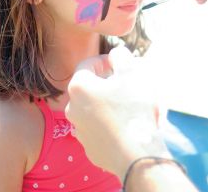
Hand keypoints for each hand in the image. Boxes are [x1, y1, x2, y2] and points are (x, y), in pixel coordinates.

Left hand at [65, 47, 168, 179]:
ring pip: (96, 108)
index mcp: (79, 86)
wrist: (138, 157)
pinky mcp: (89, 147)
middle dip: (111, 83)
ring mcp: (79, 129)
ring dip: (111, 103)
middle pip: (92, 87)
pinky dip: (111, 122)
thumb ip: (121, 57)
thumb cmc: (133, 111)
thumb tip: (116, 54)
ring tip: (132, 106)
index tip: (121, 64)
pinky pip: (99, 128)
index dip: (106, 60)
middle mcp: (72, 107)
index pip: (89, 64)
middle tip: (129, 85)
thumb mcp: (131, 75)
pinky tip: (128, 125)